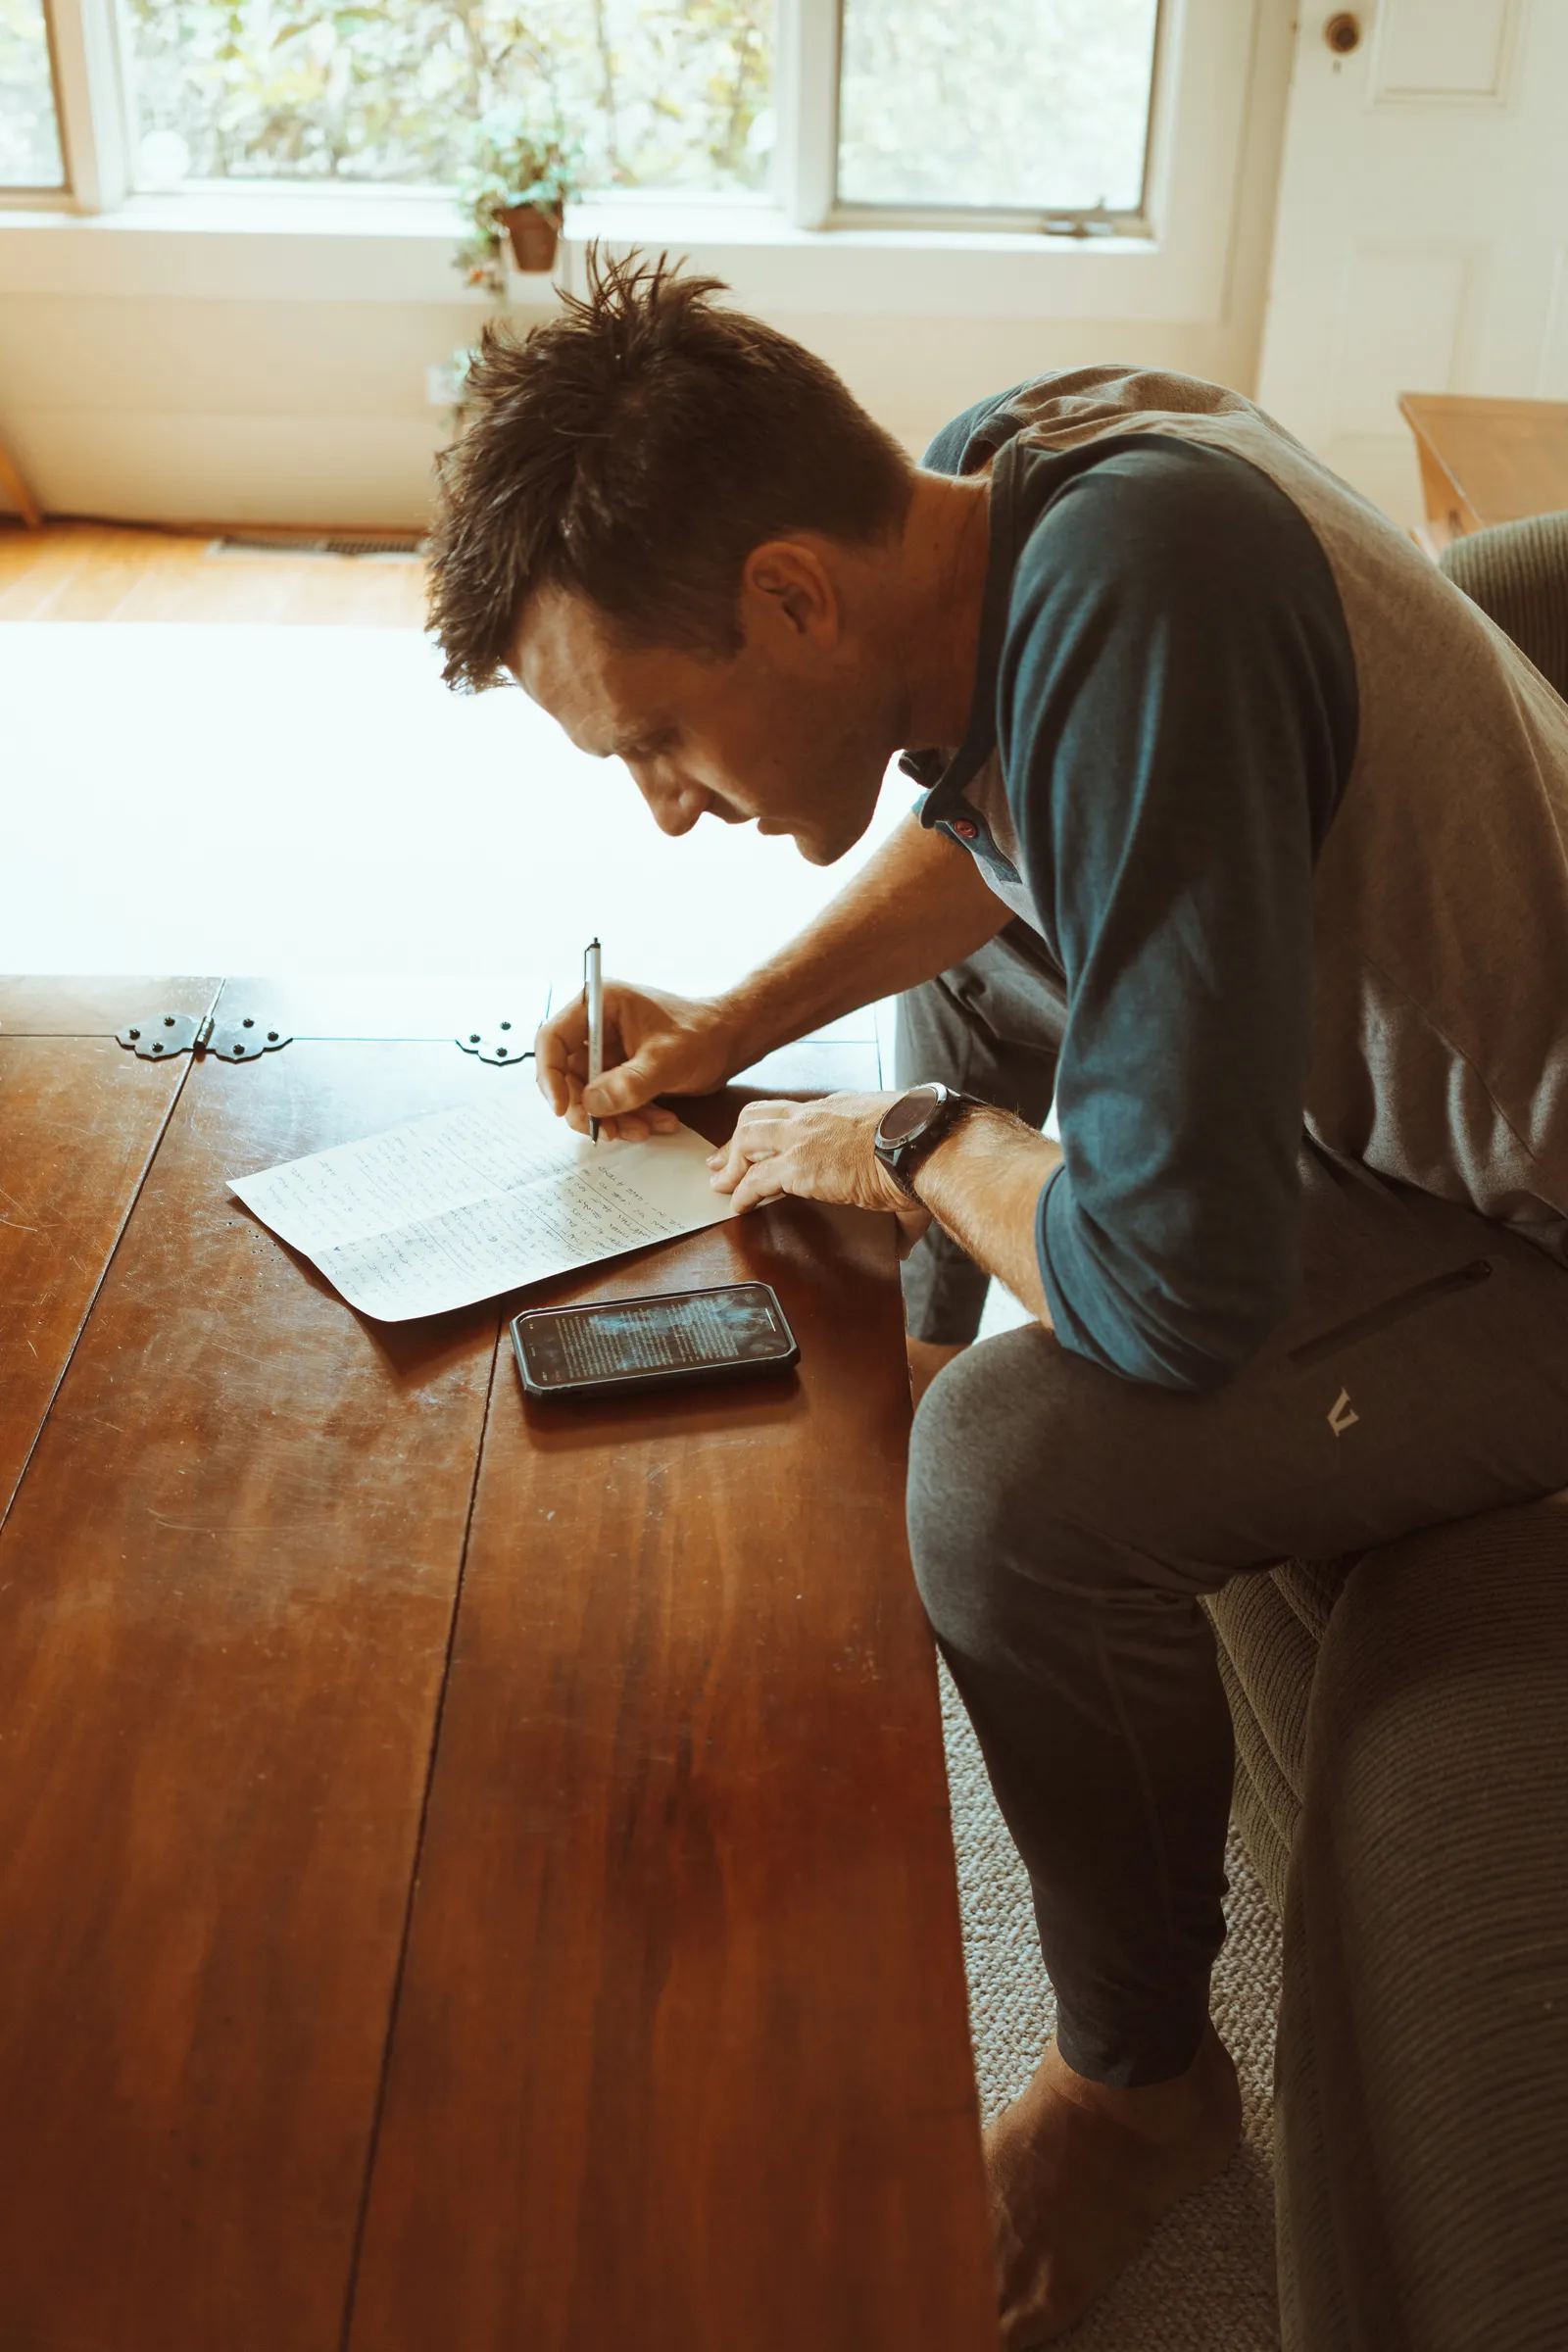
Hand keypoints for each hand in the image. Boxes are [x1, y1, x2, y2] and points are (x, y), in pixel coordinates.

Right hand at [535, 980, 749, 1140]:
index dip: (550, 1076)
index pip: (552, 1040)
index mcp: (600, 1005)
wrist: (733, 1042)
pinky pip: (612, 1103)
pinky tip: (662, 1121)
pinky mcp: (622, 1073)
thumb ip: (630, 1082)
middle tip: (607, 1131)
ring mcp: (609, 1052)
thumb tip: (592, 1104)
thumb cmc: (704, 1034)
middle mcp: (597, 1027)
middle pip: (568, 1075)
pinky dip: (632, 1117)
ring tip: (646, 1129)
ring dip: (614, 1119)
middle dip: (588, 1109)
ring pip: (590, 1096)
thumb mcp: (667, 1059)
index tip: (562, 1108)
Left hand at [706, 1091, 932, 1252]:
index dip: (772, 1130)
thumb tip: (904, 1243)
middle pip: (758, 1117)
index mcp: (839, 1108)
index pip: (793, 1113)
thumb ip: (896, 1198)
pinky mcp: (798, 1165)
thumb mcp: (902, 1158)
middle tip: (722, 1161)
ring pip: (746, 1138)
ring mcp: (802, 1137)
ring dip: (731, 1163)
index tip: (763, 1145)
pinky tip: (737, 1206)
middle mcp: (815, 1116)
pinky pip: (755, 1178)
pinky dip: (742, 1193)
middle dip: (735, 1140)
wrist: (923, 1144)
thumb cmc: (922, 1148)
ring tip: (721, 1184)